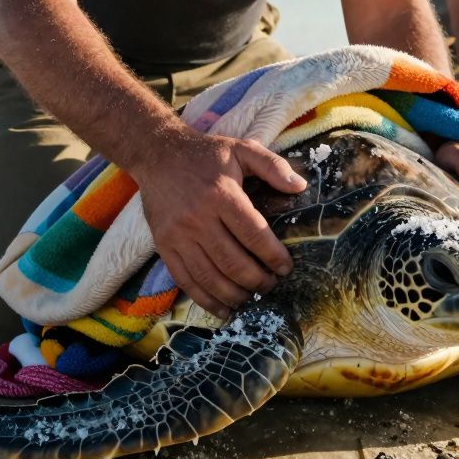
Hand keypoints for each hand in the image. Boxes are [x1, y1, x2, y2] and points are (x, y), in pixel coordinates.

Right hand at [133, 130, 306, 317]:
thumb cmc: (205, 155)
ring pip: (210, 277)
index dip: (273, 256)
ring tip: (253, 298)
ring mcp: (178, 235)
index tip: (286, 268)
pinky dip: (206, 300)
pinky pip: (186, 281)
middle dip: (258, 281)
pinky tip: (224, 309)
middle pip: (233, 262)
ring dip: (235, 295)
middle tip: (272, 285)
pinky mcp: (164, 246)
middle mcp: (198, 218)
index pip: (253, 234)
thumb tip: (300, 186)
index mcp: (221, 194)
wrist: (158, 154)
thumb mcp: (242, 149)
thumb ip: (273, 166)